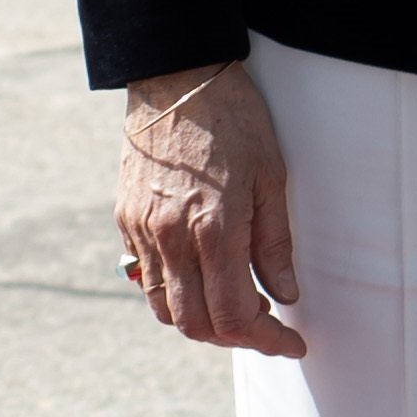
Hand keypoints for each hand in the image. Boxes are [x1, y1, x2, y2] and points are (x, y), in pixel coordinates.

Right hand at [116, 60, 299, 353]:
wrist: (176, 75)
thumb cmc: (233, 119)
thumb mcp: (270, 177)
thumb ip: (274, 244)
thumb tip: (285, 294)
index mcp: (213, 229)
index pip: (234, 316)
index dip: (266, 339)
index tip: (291, 341)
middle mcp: (171, 237)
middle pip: (195, 325)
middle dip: (234, 339)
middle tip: (265, 327)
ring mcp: (142, 229)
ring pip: (164, 308)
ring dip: (199, 321)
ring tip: (232, 305)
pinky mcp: (125, 217)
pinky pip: (144, 276)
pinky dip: (173, 292)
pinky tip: (200, 275)